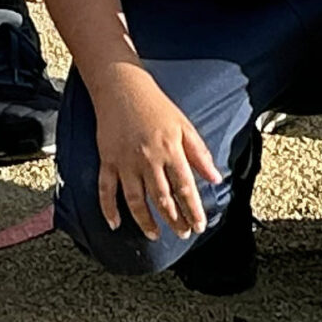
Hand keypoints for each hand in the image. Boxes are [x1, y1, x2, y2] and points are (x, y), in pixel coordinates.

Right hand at [92, 70, 220, 241]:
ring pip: (135, 200)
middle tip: (182, 234)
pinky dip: (109, 209)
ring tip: (154, 235)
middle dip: (174, 221)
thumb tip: (215, 177)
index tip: (199, 226)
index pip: (185, 188)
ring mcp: (125, 162)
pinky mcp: (108, 160)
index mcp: (170, 150)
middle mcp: (148, 160)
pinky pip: (106, 190)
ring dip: (145, 222)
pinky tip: (115, 224)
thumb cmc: (155, 104)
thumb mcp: (184, 125)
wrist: (121, 86)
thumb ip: (200, 154)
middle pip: (162, 199)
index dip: (193, 211)